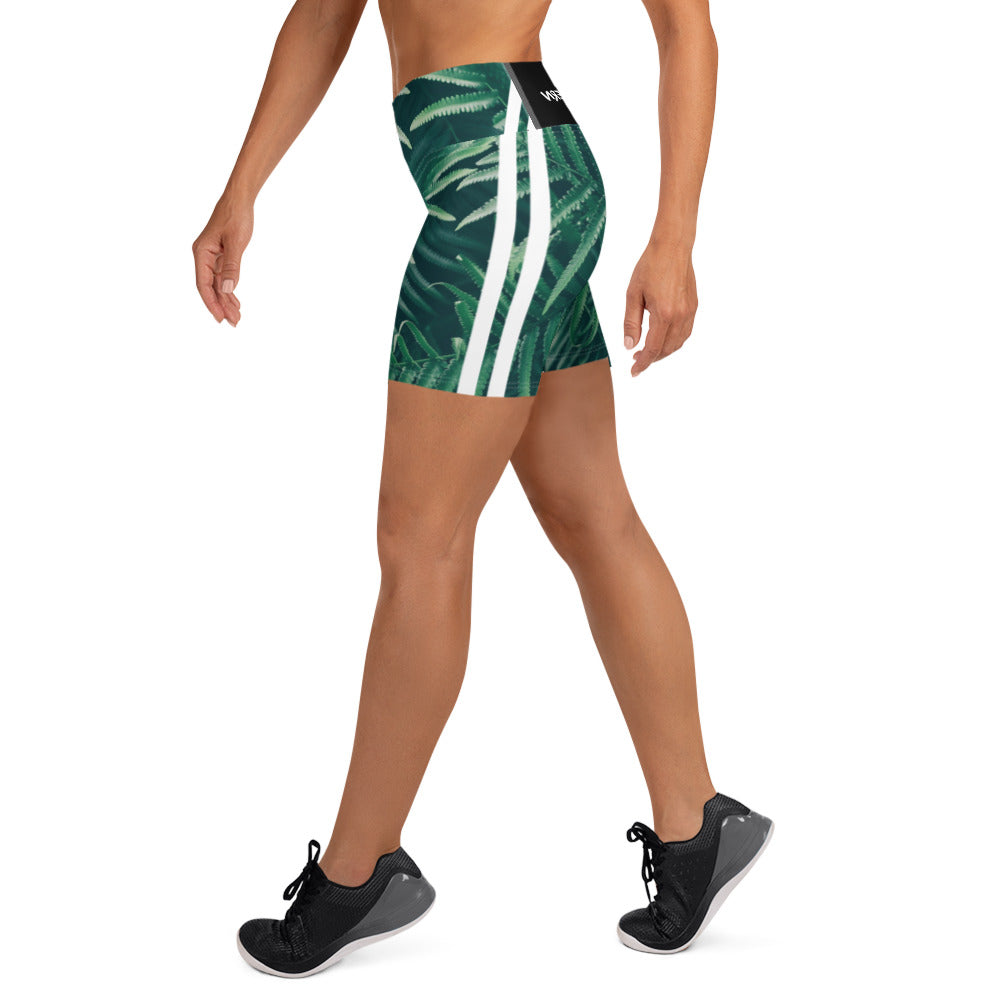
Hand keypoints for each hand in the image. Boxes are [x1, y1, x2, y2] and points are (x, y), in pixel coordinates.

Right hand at [192, 195, 253, 325]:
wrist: (240, 199)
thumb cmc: (236, 216)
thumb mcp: (236, 242)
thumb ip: (232, 266)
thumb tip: (227, 289)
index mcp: (202, 252)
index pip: (203, 284)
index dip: (211, 302)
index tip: (220, 318)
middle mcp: (203, 256)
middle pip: (209, 287)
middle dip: (221, 306)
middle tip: (234, 323)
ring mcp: (211, 256)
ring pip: (216, 284)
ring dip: (226, 301)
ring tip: (237, 317)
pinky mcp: (220, 255)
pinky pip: (222, 277)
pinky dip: (229, 290)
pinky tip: (235, 302)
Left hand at [623, 243, 698, 376]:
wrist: (672, 247)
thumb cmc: (650, 266)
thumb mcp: (633, 295)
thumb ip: (631, 322)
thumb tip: (629, 346)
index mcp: (664, 314)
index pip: (653, 349)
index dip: (643, 364)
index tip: (633, 372)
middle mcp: (680, 316)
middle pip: (666, 350)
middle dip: (652, 359)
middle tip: (636, 360)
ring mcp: (689, 312)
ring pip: (678, 343)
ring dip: (663, 352)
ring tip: (648, 352)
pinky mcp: (694, 306)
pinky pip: (685, 333)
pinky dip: (674, 342)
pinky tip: (662, 339)